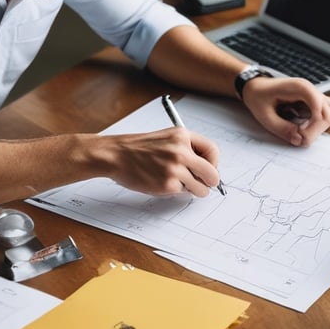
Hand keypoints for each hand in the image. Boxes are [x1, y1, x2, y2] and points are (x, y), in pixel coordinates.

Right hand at [103, 127, 220, 196]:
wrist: (116, 155)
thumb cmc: (139, 148)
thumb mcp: (166, 138)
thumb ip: (186, 148)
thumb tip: (206, 167)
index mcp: (182, 136)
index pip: (213, 150)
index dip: (214, 163)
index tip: (209, 169)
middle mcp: (181, 151)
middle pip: (212, 174)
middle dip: (210, 182)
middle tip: (203, 184)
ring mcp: (175, 169)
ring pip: (201, 188)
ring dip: (194, 189)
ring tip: (179, 183)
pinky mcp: (167, 185)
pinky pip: (183, 193)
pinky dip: (176, 191)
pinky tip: (163, 183)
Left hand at [241, 76, 329, 146]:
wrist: (256, 87)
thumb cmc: (259, 96)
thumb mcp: (265, 116)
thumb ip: (283, 129)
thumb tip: (300, 140)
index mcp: (299, 88)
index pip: (320, 107)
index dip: (313, 126)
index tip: (300, 136)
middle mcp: (311, 90)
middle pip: (328, 115)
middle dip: (315, 131)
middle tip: (298, 138)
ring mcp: (314, 97)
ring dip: (317, 130)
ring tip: (300, 133)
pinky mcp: (315, 104)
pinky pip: (327, 115)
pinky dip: (320, 126)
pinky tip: (309, 130)